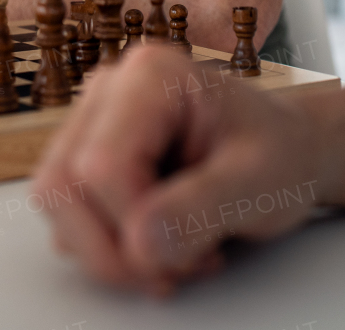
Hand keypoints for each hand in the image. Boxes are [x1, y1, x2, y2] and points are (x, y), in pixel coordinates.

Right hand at [31, 46, 327, 294]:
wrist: (286, 153)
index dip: (134, 226)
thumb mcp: (260, 182)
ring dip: (113, 252)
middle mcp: (110, 92)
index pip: (101, 165)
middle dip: (115, 249)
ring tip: (179, 254)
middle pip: (63, 186)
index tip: (187, 251)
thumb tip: (142, 242)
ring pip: (58, 205)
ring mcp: (93, 124)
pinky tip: (163, 244)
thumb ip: (203, 208)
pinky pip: (70, 217)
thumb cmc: (279, 152)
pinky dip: (111, 248)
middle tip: (176, 269)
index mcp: (151, 75)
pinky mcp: (88, 158)